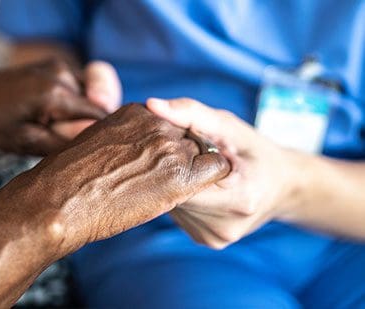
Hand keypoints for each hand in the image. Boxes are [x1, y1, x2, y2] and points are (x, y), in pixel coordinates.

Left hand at [0, 58, 120, 154]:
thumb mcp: (28, 143)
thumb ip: (67, 142)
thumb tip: (100, 139)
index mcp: (55, 93)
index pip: (102, 115)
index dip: (104, 133)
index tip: (99, 150)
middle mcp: (62, 72)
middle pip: (101, 103)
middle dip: (93, 122)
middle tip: (69, 136)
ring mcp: (59, 65)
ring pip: (93, 95)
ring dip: (85, 112)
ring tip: (58, 124)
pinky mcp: (56, 66)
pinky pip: (82, 87)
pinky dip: (77, 103)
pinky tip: (56, 114)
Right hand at [13, 103, 229, 255]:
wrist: (60, 199)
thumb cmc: (67, 178)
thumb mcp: (93, 142)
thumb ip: (121, 137)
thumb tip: (131, 149)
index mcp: (136, 112)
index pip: (170, 124)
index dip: (168, 146)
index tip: (158, 163)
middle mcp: (157, 123)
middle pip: (189, 136)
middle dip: (184, 157)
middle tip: (166, 180)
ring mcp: (170, 147)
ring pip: (204, 151)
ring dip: (195, 171)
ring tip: (173, 189)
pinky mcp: (181, 174)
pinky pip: (217, 167)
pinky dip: (213, 177)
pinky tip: (196, 190)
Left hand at [147, 98, 297, 248]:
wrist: (282, 186)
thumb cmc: (253, 150)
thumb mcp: (228, 126)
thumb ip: (190, 114)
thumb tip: (152, 104)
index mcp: (238, 198)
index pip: (182, 178)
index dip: (173, 156)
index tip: (177, 143)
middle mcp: (224, 226)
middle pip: (174, 194)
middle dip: (173, 170)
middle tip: (184, 154)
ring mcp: (214, 238)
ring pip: (173, 205)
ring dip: (176, 184)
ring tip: (194, 170)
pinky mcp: (207, 241)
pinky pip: (181, 214)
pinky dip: (183, 196)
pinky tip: (196, 186)